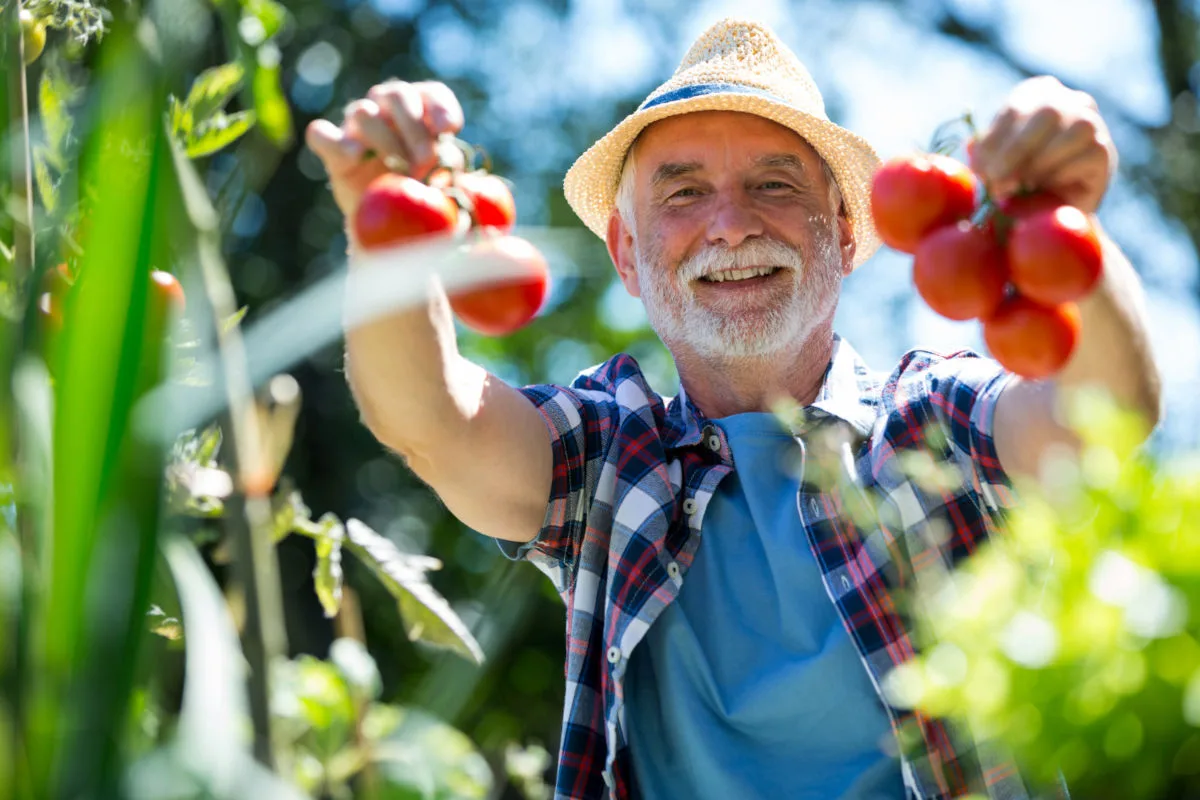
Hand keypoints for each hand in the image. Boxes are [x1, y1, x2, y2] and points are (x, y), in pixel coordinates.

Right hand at [305, 80, 465, 218]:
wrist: (387, 224)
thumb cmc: (422, 198)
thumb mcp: (446, 187)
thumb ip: (454, 178)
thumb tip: (472, 191)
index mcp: (421, 111)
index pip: (431, 94)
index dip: (440, 108)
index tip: (449, 130)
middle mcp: (387, 109)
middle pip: (397, 95)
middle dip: (415, 128)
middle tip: (427, 160)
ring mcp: (357, 125)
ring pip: (364, 112)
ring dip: (385, 141)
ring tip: (399, 173)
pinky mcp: (333, 148)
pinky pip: (321, 133)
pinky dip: (335, 141)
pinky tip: (352, 156)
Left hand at [969, 76, 1115, 213]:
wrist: (1046, 213)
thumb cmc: (1015, 181)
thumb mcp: (991, 163)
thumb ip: (983, 153)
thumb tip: (972, 145)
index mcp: (1036, 94)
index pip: (1016, 107)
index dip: (996, 140)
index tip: (981, 171)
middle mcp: (1069, 100)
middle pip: (1047, 112)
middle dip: (1016, 151)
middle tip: (998, 183)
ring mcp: (1092, 123)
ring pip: (1075, 130)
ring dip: (1041, 163)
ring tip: (1022, 186)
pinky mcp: (1104, 152)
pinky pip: (1089, 154)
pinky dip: (1063, 173)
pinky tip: (1048, 186)